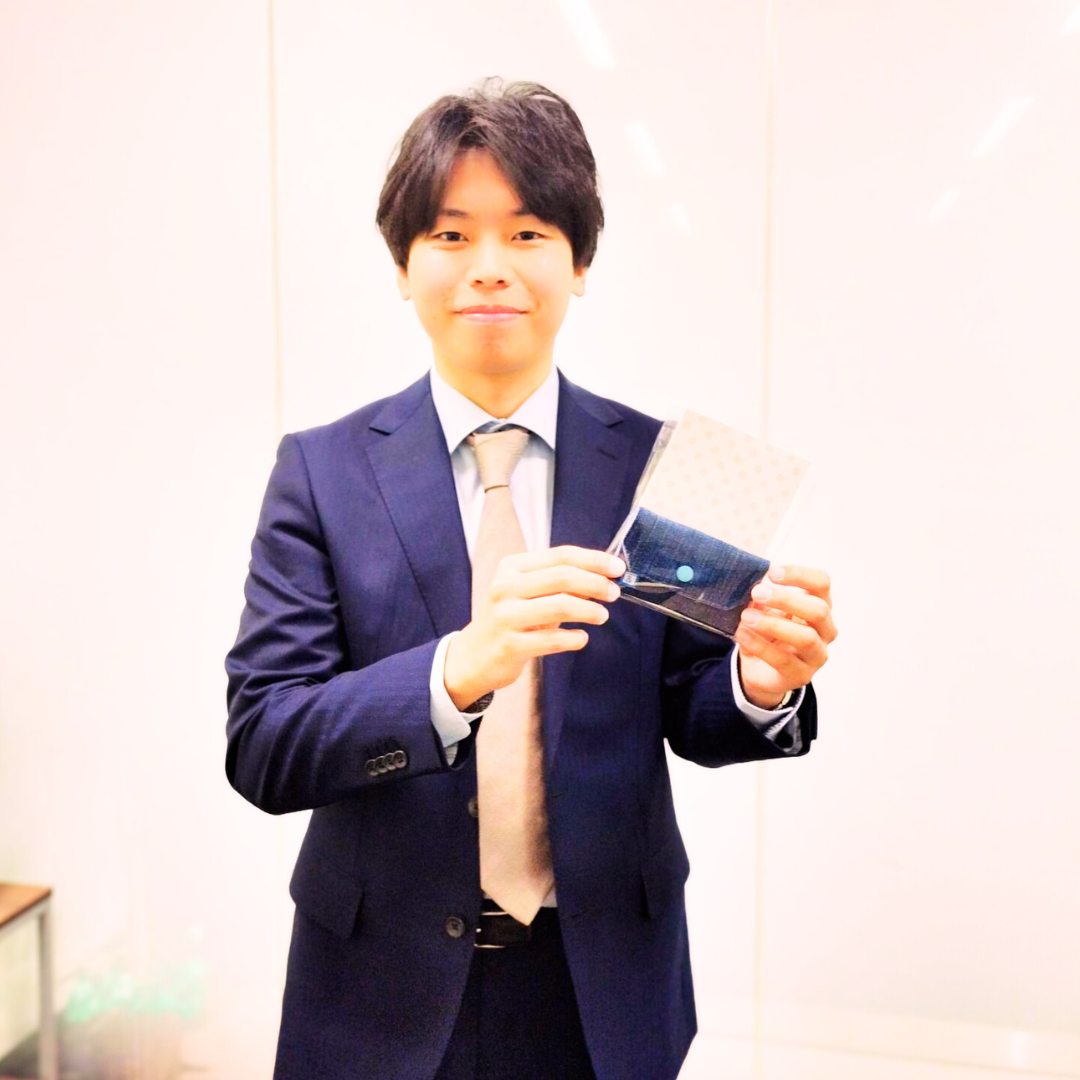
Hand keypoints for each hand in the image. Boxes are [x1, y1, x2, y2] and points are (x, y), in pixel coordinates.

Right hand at [443, 545, 623, 710]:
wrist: (474, 655)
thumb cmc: (510, 619)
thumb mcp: (527, 593)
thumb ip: (559, 583)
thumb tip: (603, 577)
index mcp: (511, 567)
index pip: (561, 556)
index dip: (593, 560)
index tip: (617, 568)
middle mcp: (505, 587)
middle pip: (563, 577)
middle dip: (595, 583)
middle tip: (613, 594)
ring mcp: (506, 616)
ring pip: (561, 606)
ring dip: (589, 610)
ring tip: (602, 616)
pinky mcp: (510, 645)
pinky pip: (554, 639)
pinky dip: (575, 638)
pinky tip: (581, 638)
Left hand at [735, 564, 836, 708]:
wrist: (761, 669)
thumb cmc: (768, 632)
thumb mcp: (764, 610)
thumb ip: (762, 598)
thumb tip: (754, 588)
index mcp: (819, 605)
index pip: (821, 583)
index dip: (800, 575)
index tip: (773, 573)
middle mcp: (825, 630)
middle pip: (818, 610)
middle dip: (786, 599)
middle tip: (757, 593)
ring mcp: (817, 655)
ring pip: (806, 638)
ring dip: (773, 624)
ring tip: (747, 617)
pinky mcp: (802, 675)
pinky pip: (784, 660)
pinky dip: (760, 646)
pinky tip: (742, 634)